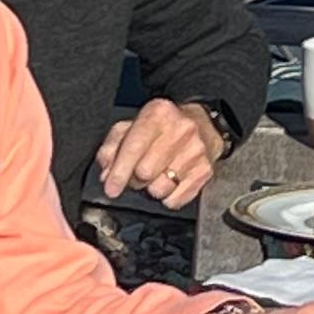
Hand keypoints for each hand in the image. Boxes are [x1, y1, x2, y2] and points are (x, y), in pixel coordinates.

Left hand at [93, 97, 223, 209]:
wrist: (204, 124)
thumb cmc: (163, 127)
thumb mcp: (132, 126)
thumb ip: (113, 147)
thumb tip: (107, 174)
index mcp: (159, 113)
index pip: (134, 148)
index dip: (118, 173)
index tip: (111, 188)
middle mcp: (181, 129)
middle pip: (145, 173)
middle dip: (135, 179)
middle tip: (137, 173)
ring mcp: (196, 151)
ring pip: (160, 190)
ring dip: (151, 188)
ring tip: (156, 175)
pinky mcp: (206, 170)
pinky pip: (175, 200)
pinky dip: (167, 197)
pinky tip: (170, 181)